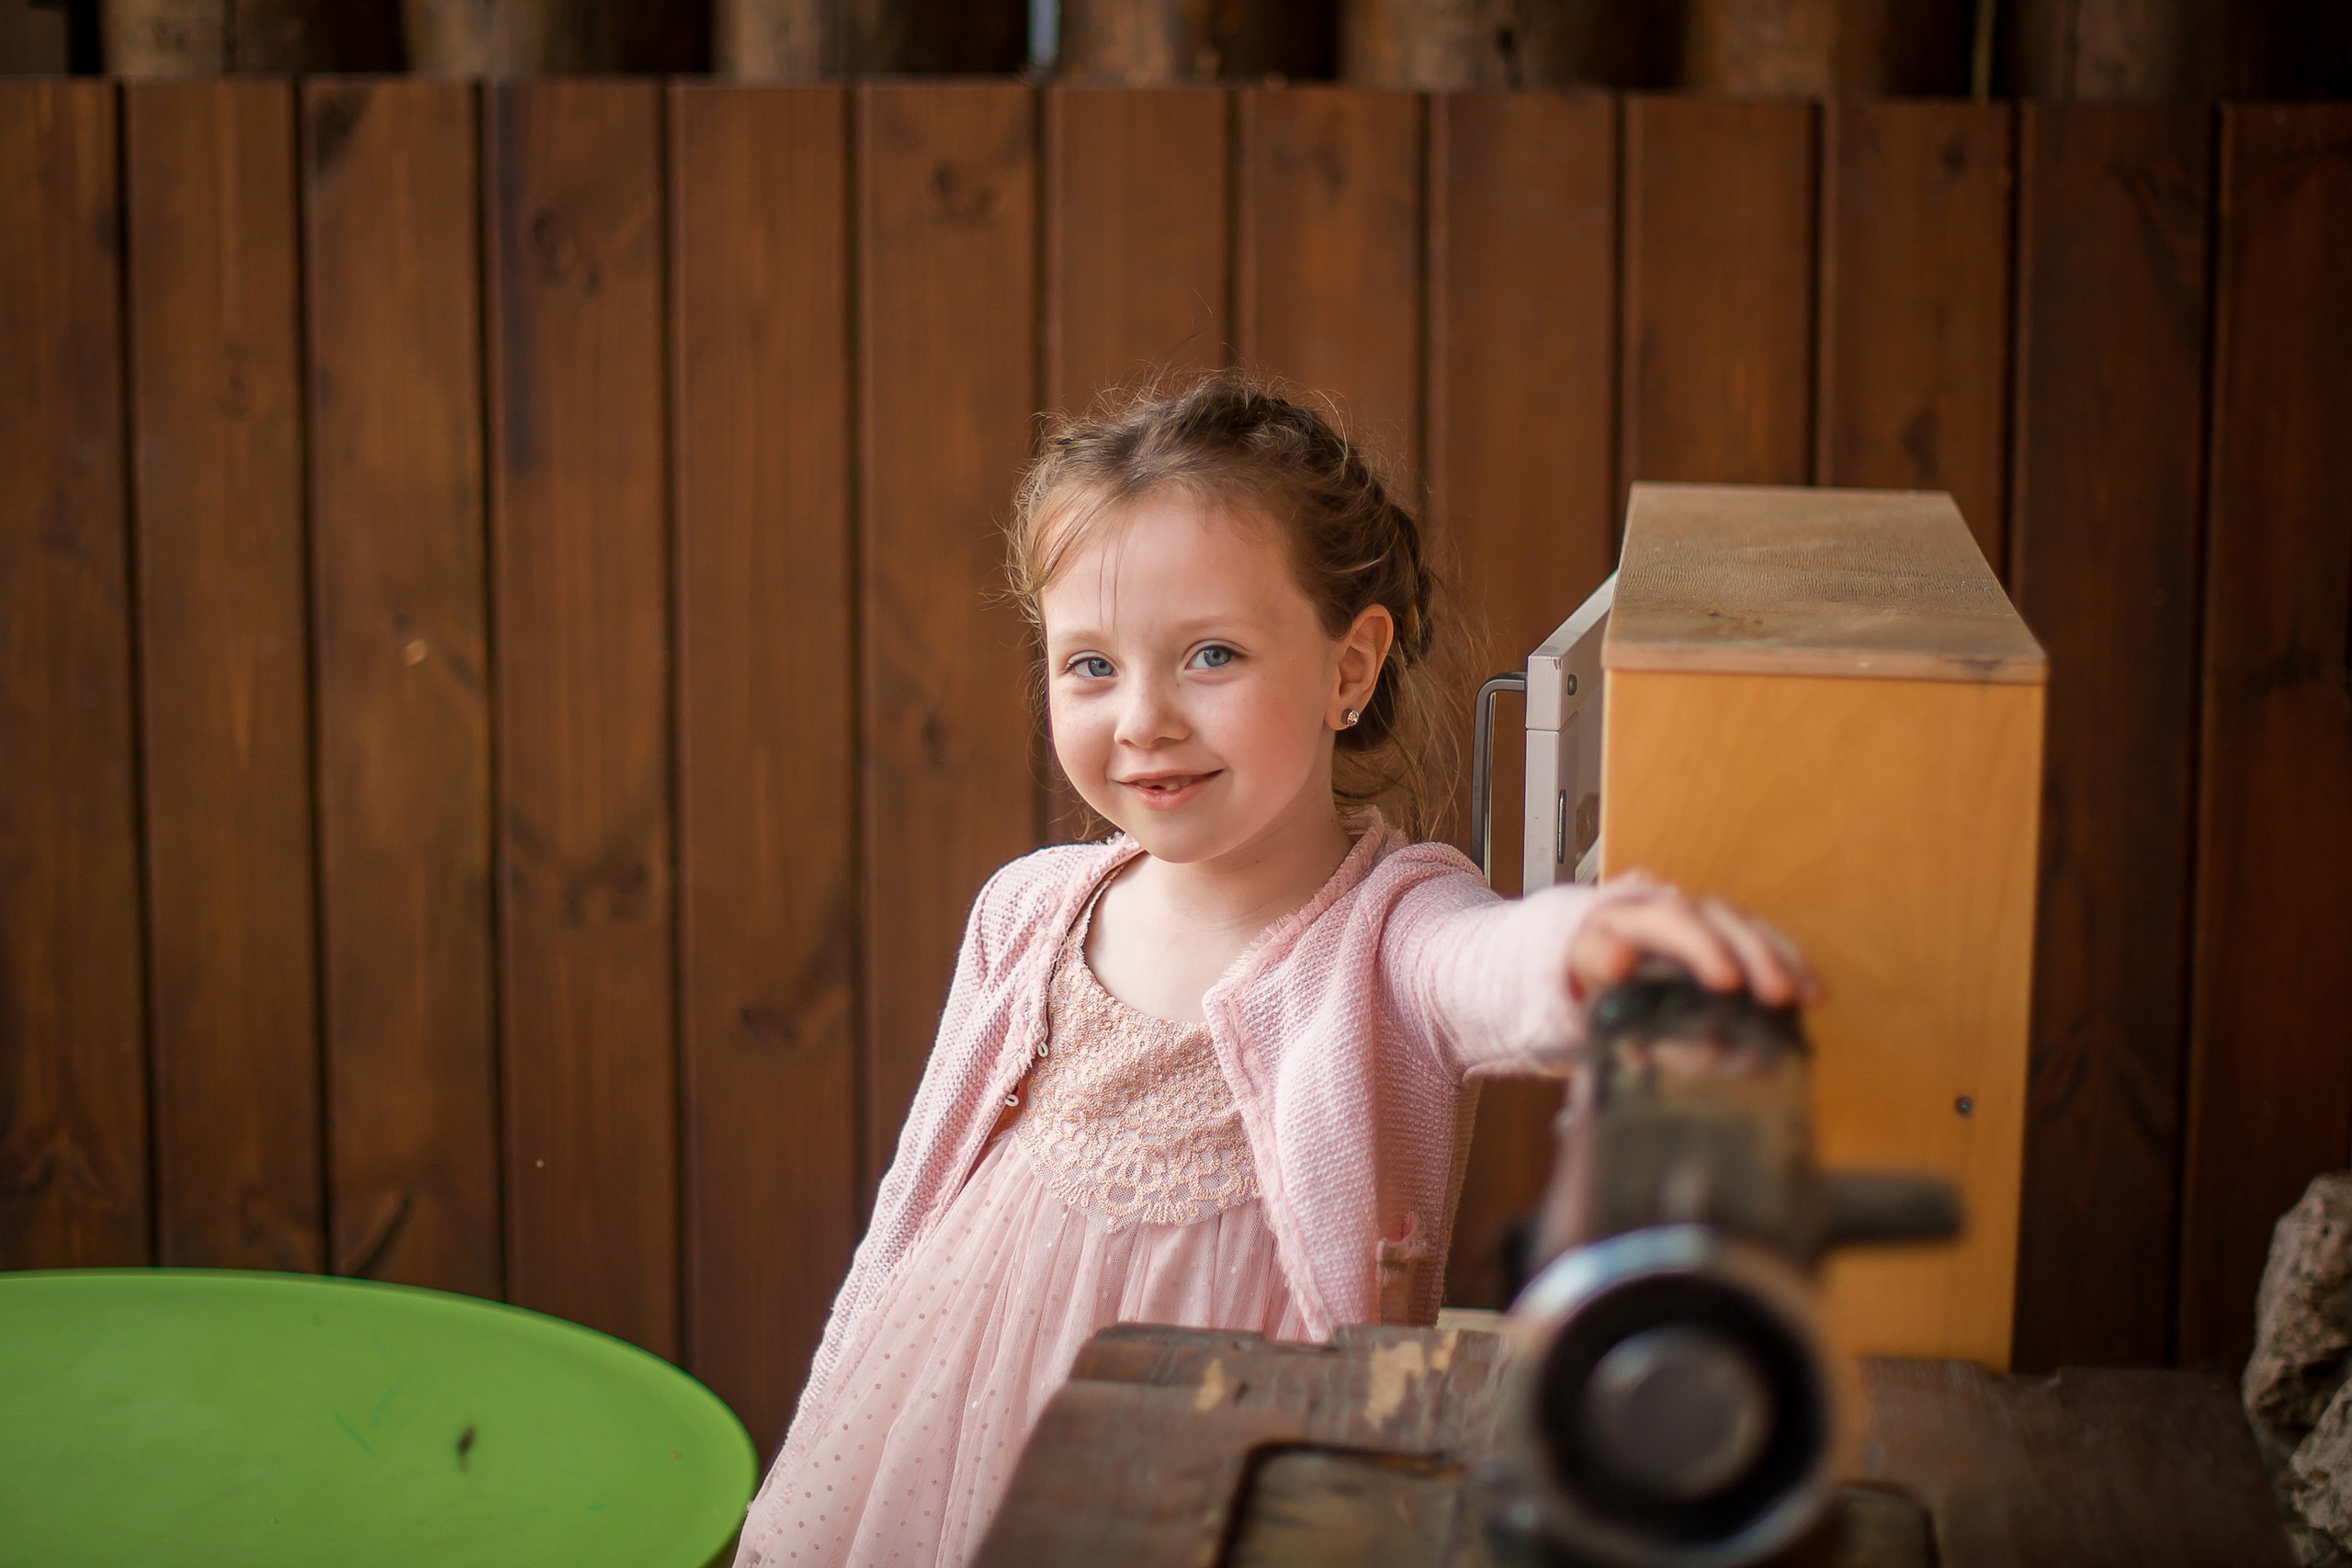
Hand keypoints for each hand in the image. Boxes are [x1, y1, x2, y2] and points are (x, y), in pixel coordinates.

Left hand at [1568, 882, 1822, 1008]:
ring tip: (1807, 996)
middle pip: (1722, 922)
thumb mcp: (1585, 966)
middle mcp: (1679, 907)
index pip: (1673, 922)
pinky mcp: (1731, 936)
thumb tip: (1616, 962)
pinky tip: (1815, 994)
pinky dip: (1792, 966)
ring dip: (1782, 962)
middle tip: (1778, 995)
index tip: (1728, 982)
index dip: (1703, 950)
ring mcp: (1708, 919)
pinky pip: (1767, 943)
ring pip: (1750, 928)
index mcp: (1636, 913)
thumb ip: (1600, 967)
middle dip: (1755, 958)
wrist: (1600, 950)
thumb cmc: (1596, 965)